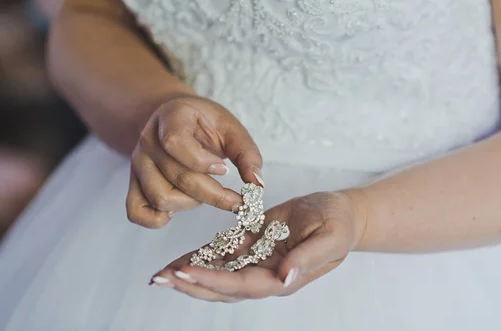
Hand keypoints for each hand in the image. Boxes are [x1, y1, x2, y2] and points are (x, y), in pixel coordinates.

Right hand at [127, 94, 263, 227]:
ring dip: (190, 204)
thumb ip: (246, 153)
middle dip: (213, 194)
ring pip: (161, 198)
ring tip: (204, 192)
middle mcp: (148, 140)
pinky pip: (137, 212)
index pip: (175, 143)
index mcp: (171, 118)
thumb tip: (257, 185)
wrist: (174, 117)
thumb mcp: (230, 127)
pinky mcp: (133, 183)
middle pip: (177, 178)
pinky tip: (179, 208)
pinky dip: (158, 219)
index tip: (224, 170)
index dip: (202, 162)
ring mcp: (137, 163)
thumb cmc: (205, 123)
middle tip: (237, 201)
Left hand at [150, 190, 366, 301]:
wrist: (341, 213)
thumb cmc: (338, 223)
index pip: (242, 284)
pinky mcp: (252, 245)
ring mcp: (257, 261)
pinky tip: (178, 260)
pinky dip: (200, 258)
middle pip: (222, 287)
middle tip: (159, 278)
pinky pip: (222, 255)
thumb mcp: (330, 236)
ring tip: (159, 275)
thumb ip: (308, 259)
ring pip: (217, 274)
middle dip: (191, 283)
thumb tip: (284, 279)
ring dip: (189, 275)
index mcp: (282, 277)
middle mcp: (265, 274)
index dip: (213, 280)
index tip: (185, 274)